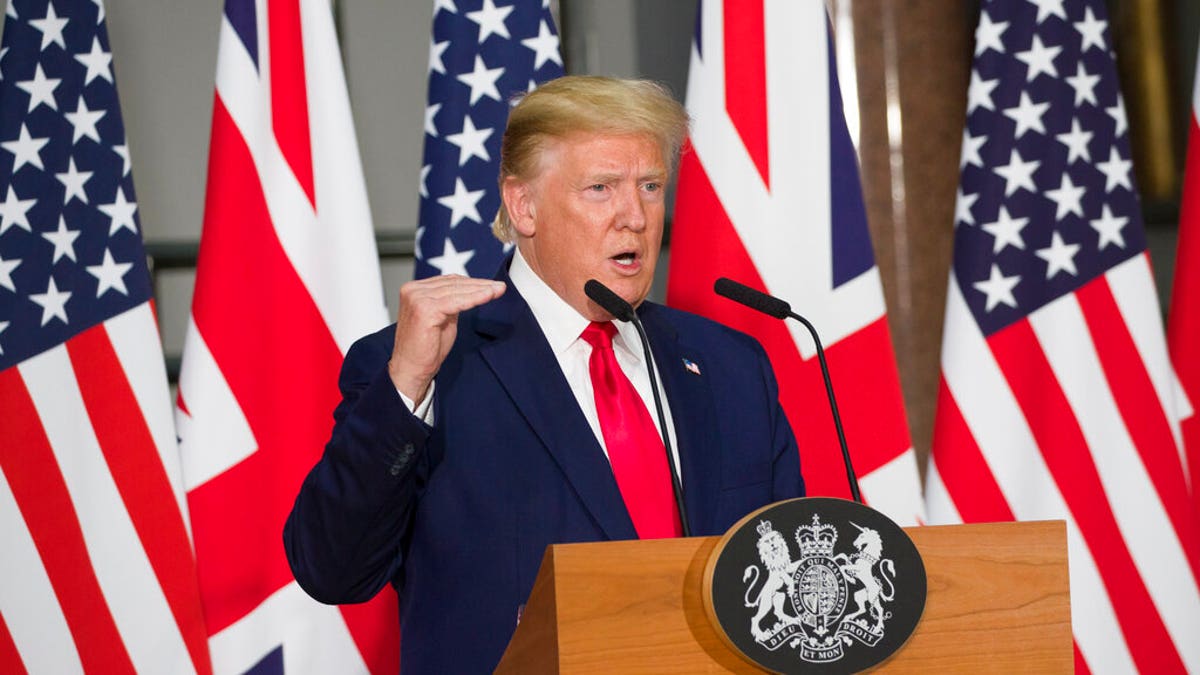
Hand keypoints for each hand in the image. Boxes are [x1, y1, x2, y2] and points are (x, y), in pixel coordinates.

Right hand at [388, 275, 505, 402]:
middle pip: (453, 283)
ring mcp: (417, 299)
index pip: (448, 281)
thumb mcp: (442, 319)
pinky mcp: (425, 309)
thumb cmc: (424, 349)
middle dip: (479, 285)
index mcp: (414, 290)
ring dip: (481, 290)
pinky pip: (456, 302)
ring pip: (457, 291)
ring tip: (498, 290)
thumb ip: (451, 303)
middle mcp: (413, 291)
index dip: (472, 282)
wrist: (411, 369)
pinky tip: (488, 296)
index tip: (491, 285)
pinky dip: (474, 299)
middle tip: (499, 286)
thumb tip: (471, 291)